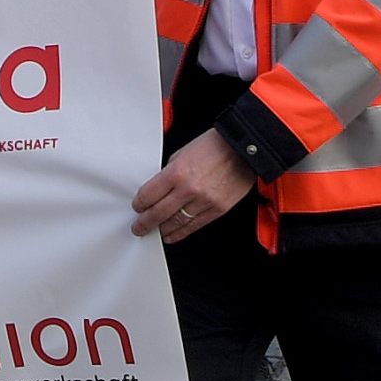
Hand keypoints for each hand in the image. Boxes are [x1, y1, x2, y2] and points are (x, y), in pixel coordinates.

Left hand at [132, 129, 255, 243]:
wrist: (244, 149)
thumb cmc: (214, 146)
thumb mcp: (181, 154)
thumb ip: (169, 173)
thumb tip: (158, 189)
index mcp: (177, 173)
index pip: (149, 196)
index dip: (139, 204)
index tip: (137, 207)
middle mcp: (189, 190)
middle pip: (159, 213)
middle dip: (145, 223)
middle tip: (138, 227)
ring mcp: (205, 201)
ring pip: (177, 223)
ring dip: (162, 230)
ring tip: (155, 232)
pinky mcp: (218, 209)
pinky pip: (195, 225)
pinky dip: (182, 232)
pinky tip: (173, 234)